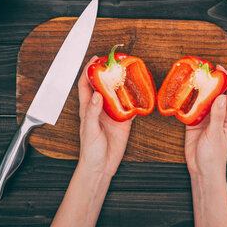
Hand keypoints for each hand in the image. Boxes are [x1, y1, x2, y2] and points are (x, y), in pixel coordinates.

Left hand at [77, 57, 132, 177]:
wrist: (101, 167)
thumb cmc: (90, 151)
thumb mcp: (89, 130)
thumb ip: (93, 112)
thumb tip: (96, 94)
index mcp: (87, 108)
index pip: (85, 84)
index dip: (89, 71)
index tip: (96, 59)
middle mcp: (100, 108)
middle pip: (103, 85)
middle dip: (107, 72)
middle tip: (115, 62)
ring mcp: (112, 114)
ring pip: (117, 94)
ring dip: (121, 83)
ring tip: (128, 72)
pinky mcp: (124, 121)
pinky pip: (131, 107)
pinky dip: (135, 100)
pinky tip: (140, 93)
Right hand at [185, 66, 226, 179]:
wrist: (202, 171)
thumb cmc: (214, 157)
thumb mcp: (215, 134)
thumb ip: (217, 115)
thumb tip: (221, 96)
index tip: (219, 69)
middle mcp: (218, 115)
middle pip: (216, 93)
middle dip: (211, 80)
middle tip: (202, 69)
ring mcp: (205, 118)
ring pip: (203, 99)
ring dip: (198, 88)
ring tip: (191, 77)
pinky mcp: (193, 123)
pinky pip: (190, 108)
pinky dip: (186, 100)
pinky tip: (181, 93)